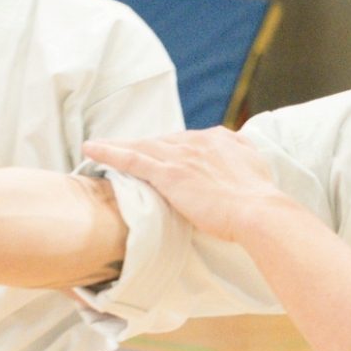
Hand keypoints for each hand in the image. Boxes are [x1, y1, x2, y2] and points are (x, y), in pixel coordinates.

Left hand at [82, 127, 278, 243]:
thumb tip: (240, 149)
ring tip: (96, 148)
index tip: (154, 156)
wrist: (259, 211)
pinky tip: (92, 149)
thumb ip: (243, 153)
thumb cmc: (259, 198)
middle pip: (159, 141)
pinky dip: (110, 152)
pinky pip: (132, 159)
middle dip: (139, 147)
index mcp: (217, 139)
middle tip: (117, 152)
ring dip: (117, 146)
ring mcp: (181, 156)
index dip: (166, 149)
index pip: (183, 141)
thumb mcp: (255, 164)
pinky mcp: (169, 174)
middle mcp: (197, 142)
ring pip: (141, 147)